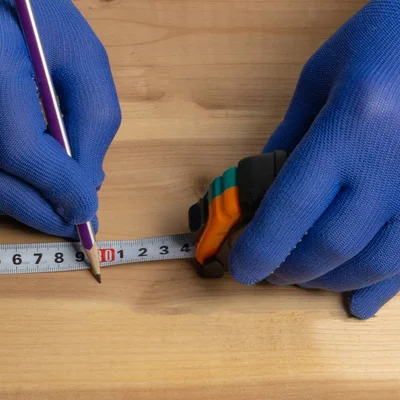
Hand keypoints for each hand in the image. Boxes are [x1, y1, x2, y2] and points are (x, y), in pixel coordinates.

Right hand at [0, 0, 120, 237]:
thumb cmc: (31, 15)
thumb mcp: (83, 55)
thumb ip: (93, 121)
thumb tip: (86, 185)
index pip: (18, 149)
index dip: (56, 187)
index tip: (88, 210)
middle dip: (41, 213)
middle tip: (76, 223)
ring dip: (23, 211)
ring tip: (58, 211)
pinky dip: (1, 197)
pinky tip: (28, 191)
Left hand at [229, 0, 399, 318]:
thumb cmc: (381, 38)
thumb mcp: (321, 78)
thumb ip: (288, 138)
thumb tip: (259, 190)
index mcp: (353, 124)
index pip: (293, 207)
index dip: (261, 248)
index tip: (240, 267)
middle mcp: (394, 163)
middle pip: (333, 243)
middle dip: (291, 269)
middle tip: (266, 271)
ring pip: (376, 260)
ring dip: (331, 280)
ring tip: (301, 279)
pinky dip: (384, 286)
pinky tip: (359, 304)